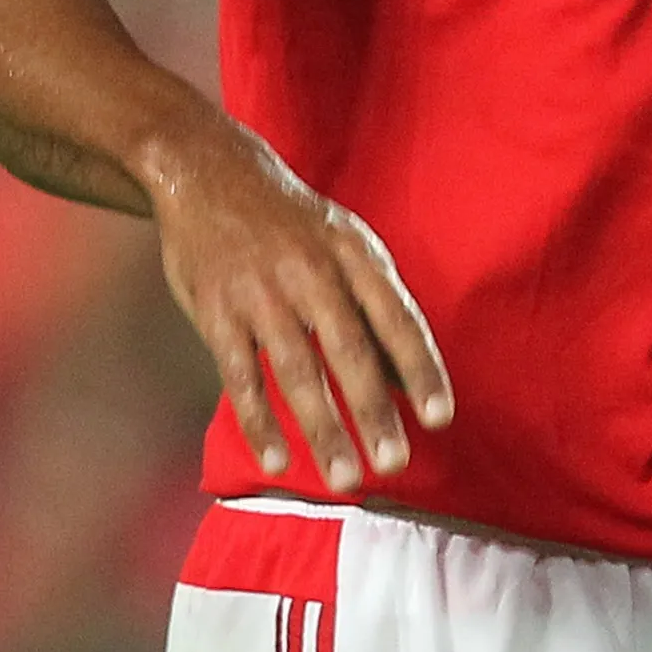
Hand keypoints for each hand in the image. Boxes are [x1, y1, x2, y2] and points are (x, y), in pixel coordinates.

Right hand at [146, 125, 452, 492]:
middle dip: (374, 411)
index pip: (398, 320)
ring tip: (344, 477)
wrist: (211, 173)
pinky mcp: (219, 312)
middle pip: (350, 352)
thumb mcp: (345, 242)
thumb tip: (410, 375)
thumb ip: (376, 303)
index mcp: (354, 256)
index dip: (421, 370)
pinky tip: (277, 458)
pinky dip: (259, 420)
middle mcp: (313, 274)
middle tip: (393, 463)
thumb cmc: (293, 221)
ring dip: (322, 428)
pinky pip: (241, 375)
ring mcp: (263, 294)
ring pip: (297, 371)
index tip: (440, 418)